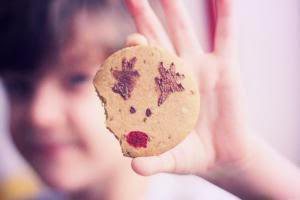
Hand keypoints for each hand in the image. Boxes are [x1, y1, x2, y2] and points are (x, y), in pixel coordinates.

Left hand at [124, 0, 251, 176]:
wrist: (220, 155)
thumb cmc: (190, 154)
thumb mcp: (171, 159)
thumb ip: (153, 160)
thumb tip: (135, 166)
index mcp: (156, 91)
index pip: (138, 66)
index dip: (132, 53)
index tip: (130, 42)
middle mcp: (174, 73)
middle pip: (154, 38)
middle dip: (143, 16)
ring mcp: (199, 67)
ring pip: (184, 31)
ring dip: (175, 8)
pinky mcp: (225, 68)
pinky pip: (226, 36)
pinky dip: (226, 15)